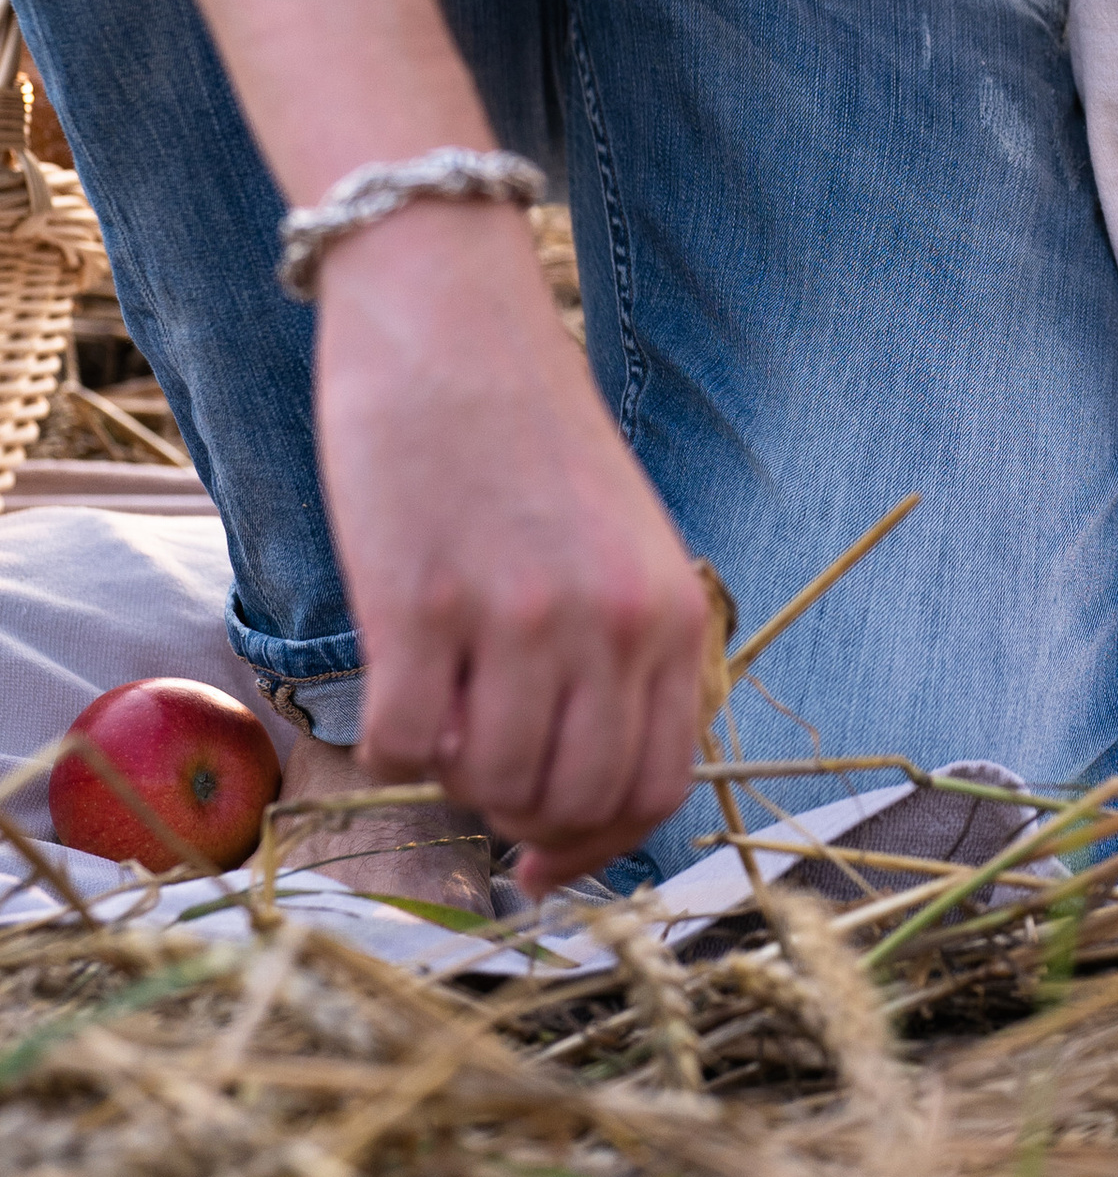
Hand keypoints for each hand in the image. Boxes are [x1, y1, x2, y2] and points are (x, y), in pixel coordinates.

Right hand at [316, 202, 710, 892]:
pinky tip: (390, 686)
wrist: (450, 314)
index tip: (543, 861)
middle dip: (519, 817)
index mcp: (671, 612)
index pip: (656, 786)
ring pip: (490, 785)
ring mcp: (517, 616)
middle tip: (476, 772)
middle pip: (572, 800)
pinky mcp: (419, 603)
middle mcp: (609, 624)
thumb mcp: (619, 541)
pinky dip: (386, 746)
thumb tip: (575, 789)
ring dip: (451, 774)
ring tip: (434, 705)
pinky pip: (400, 746)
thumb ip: (618, 652)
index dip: (596, 844)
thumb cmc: (524, 430)